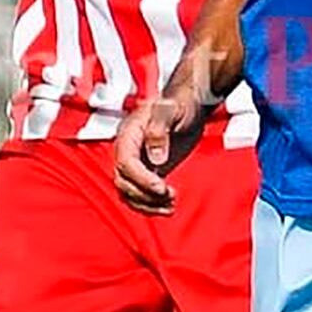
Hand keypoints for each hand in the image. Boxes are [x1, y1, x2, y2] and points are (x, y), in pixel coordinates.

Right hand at [114, 81, 212, 214]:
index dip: (141, 179)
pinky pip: (139, 195)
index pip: (126, 164)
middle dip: (145, 194)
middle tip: (170, 196)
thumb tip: (156, 158)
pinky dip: (151, 205)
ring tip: (171, 205)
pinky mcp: (146, 172)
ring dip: (148, 204)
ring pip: (129, 193)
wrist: (187, 105)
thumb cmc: (179, 104)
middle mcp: (127, 151)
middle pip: (124, 182)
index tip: (161, 187)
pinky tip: (168, 207)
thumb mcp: (170, 110)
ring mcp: (135, 163)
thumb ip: (159, 130)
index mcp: (128, 135)